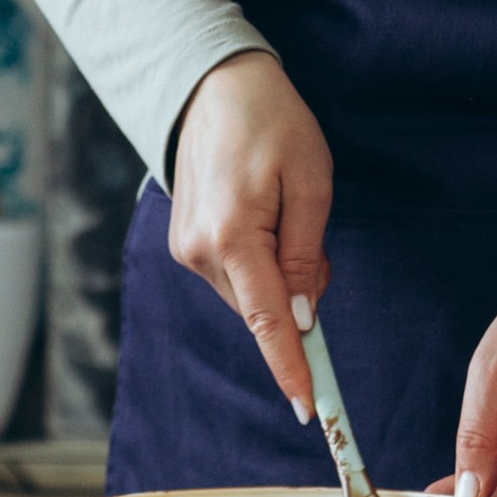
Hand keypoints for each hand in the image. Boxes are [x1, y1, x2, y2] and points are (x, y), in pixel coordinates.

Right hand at [166, 52, 333, 420]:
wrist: (214, 86)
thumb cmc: (272, 124)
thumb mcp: (309, 182)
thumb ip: (305, 255)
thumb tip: (301, 318)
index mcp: (233, 237)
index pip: (268, 322)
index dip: (292, 368)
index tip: (309, 409)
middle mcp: (199, 252)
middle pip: (263, 309)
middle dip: (299, 294)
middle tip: (312, 233)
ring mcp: (186, 250)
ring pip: (250, 296)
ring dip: (279, 276)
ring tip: (282, 211)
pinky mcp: (184, 244)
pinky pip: (234, 277)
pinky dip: (259, 265)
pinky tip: (263, 218)